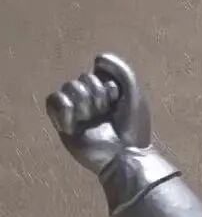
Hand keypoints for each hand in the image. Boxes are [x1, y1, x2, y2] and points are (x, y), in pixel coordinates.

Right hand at [46, 53, 150, 173]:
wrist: (125, 156)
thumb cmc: (132, 129)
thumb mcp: (134, 93)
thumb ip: (120, 69)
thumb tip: (96, 60)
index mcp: (105, 95)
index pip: (95, 72)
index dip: (107, 86)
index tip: (118, 102)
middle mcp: (89, 103)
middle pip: (80, 79)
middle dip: (96, 95)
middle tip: (106, 115)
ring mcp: (76, 114)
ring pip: (68, 88)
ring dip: (84, 102)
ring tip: (93, 119)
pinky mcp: (64, 125)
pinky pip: (52, 101)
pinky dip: (63, 108)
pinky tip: (75, 122)